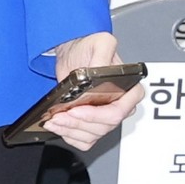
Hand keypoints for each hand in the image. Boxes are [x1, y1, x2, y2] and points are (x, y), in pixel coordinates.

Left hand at [39, 31, 144, 151]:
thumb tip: (99, 70)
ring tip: (55, 120)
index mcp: (130, 89)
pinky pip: (85, 140)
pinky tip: (60, 126)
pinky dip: (70, 136)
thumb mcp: (100, 42)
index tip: (77, 110)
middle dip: (79, 123)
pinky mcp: (92, 124)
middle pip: (104, 126)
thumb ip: (103, 54)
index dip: (98, 115)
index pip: (120, 111)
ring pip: (93, 135)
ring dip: (71, 130)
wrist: (73, 53)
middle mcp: (121, 105)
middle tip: (60, 116)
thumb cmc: (89, 47)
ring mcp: (106, 116)